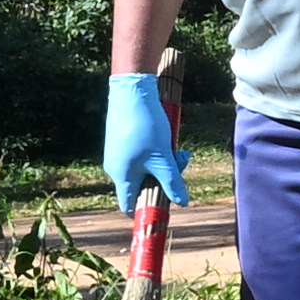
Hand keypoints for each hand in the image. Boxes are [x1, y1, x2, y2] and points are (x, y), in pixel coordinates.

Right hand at [102, 71, 187, 214]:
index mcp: (121, 176)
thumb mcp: (163, 158)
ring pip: (145, 167)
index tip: (163, 209)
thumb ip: (173, 183)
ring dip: (163, 162)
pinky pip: (141, 154)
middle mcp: (116, 167)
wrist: (132, 90)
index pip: (129, 205)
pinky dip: (156, 151)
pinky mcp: (122, 139)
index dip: (145, 210)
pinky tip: (166, 137)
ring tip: (177, 148)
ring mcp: (118, 152)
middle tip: (181, 162)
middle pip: (142, 184)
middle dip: (164, 178)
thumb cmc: (145, 127)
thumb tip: (182, 203)